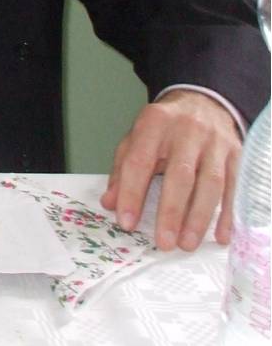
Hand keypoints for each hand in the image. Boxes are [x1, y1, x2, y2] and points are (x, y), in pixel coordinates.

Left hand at [101, 89, 239, 251]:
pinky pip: (234, 187)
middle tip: (164, 242)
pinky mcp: (236, 155)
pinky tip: (220, 235)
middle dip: (171, 212)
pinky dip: (228, 214)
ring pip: (211, 183)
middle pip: (180, 175)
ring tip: (186, 243)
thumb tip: (110, 203)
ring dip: (199, 217)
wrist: (202, 102)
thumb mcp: (136, 138)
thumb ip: (121, 169)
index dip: (132, 193)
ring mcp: (215, 143)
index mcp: (154, 123)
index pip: (140, 161)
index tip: (127, 222)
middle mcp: (187, 131)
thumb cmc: (164, 127)